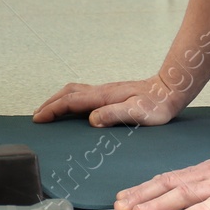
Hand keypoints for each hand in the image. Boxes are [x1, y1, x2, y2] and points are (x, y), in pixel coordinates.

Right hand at [32, 75, 185, 126]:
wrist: (172, 89)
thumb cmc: (158, 104)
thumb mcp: (138, 112)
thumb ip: (114, 114)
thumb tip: (91, 119)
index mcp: (104, 96)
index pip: (71, 101)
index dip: (53, 109)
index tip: (38, 119)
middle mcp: (103, 91)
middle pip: (69, 92)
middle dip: (50, 103)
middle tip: (37, 115)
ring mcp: (107, 91)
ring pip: (76, 91)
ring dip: (59, 100)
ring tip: (49, 111)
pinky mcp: (112, 94)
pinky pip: (84, 94)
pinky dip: (71, 100)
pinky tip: (73, 109)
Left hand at [115, 146, 209, 209]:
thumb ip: (198, 180)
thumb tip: (173, 188)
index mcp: (201, 172)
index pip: (165, 179)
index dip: (142, 189)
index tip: (121, 198)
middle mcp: (206, 176)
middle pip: (168, 185)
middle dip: (141, 196)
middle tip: (119, 208)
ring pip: (186, 194)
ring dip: (161, 203)